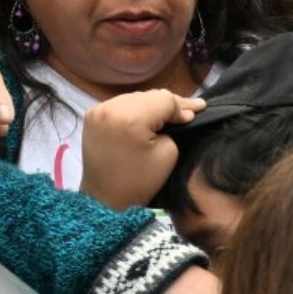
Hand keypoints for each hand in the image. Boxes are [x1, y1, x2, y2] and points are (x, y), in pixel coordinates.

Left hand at [80, 89, 202, 210]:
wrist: (105, 198)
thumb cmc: (140, 182)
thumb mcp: (168, 154)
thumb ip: (173, 127)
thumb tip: (176, 114)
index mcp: (130, 118)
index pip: (164, 100)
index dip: (183, 107)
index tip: (200, 111)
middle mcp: (111, 107)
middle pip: (149, 95)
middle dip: (170, 103)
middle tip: (192, 108)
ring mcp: (98, 109)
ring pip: (135, 97)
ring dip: (153, 104)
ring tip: (172, 111)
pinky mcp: (92, 115)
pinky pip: (121, 104)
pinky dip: (136, 108)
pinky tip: (149, 115)